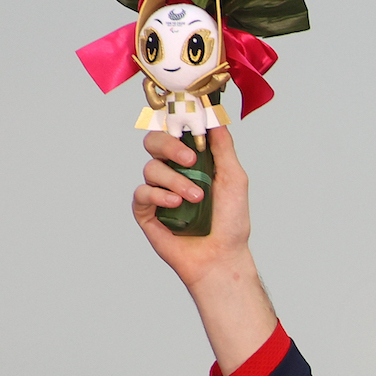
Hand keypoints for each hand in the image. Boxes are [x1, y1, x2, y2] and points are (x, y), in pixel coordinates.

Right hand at [134, 126, 249, 284]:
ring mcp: (158, 192)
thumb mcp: (234, 179)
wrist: (222, 257)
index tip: (185, 118)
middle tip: (190, 160)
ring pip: (151, 169)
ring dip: (175, 181)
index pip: (173, 132)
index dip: (173, 121)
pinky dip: (158, 195)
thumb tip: (214, 118)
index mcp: (190, 162)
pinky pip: (141, 193)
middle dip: (169, 145)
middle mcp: (171, 173)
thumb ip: (223, 147)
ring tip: (196, 198)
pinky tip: (175, 204)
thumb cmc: (230, 222)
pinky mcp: (146, 212)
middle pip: (153, 142)